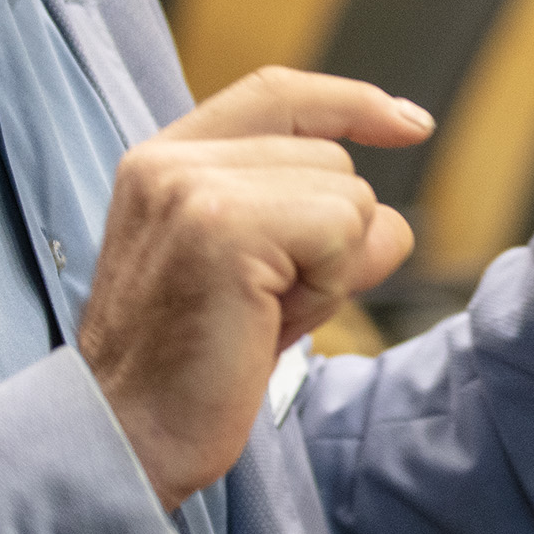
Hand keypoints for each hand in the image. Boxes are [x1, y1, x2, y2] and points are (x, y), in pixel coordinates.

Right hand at [82, 67, 430, 505]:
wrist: (123, 438)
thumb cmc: (187, 371)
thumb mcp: (245, 271)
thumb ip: (299, 218)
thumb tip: (388, 215)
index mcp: (163, 161)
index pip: (277, 94)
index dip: (352, 102)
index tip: (411, 124)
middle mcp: (171, 161)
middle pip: (332, 158)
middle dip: (331, 240)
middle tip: (264, 306)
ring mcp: (195, 190)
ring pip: (348, 196)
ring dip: (332, 271)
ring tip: (260, 316)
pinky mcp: (225, 229)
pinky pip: (344, 231)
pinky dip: (331, 287)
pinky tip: (271, 323)